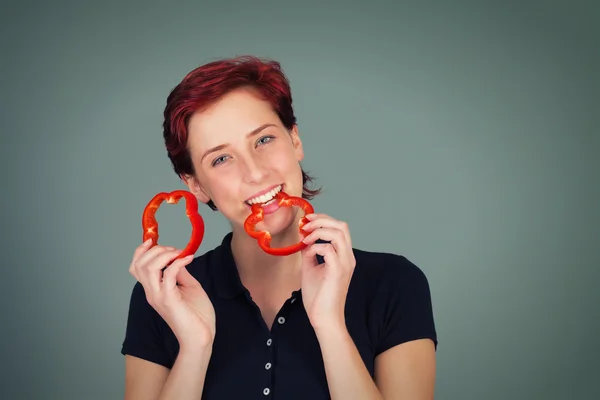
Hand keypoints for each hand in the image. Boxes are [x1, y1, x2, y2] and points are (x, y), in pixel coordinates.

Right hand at [129, 239, 215, 348]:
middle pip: (139, 264)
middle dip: (155, 250)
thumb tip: (177, 258)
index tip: (153, 240)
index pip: (136, 267)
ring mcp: (158, 296)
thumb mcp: (189, 286)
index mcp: (154, 289)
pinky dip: (178, 262)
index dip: (141, 251)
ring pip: (148, 268)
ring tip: (179, 253)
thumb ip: (180, 272)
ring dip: (164, 254)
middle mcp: (152, 293)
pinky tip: (189, 259)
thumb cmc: (197, 315)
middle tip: (174, 249)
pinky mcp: (169, 300)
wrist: (201, 337)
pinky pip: (168, 275)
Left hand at [300, 213, 355, 330]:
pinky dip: (316, 247)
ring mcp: (344, 263)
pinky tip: (308, 254)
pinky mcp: (337, 271)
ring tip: (306, 238)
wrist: (323, 318)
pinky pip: (329, 249)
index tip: (307, 221)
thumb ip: (309, 252)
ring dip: (319, 231)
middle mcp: (348, 257)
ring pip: (338, 233)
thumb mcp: (311, 268)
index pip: (340, 228)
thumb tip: (304, 239)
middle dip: (322, 220)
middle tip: (306, 224)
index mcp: (344, 256)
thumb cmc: (318, 297)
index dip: (323, 220)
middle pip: (342, 226)